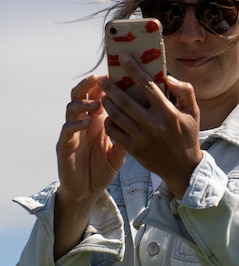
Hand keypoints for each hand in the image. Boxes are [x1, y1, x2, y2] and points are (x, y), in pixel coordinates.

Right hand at [56, 75, 126, 203]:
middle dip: (89, 84)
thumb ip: (128, 135)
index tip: (117, 74)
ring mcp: (73, 131)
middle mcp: (83, 120)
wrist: (86, 191)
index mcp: (97, 118)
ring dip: (84, 102)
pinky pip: (67, 129)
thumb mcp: (120, 152)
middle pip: (82, 93)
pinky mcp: (64, 145)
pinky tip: (87, 122)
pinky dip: (77, 123)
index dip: (106, 83)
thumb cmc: (103, 168)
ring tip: (97, 104)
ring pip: (72, 107)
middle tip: (100, 78)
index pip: (99, 94)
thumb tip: (147, 119)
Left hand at [100, 54, 202, 198]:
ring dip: (108, 103)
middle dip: (111, 87)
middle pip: (126, 101)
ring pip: (118, 116)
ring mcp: (142, 138)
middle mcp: (154, 125)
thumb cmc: (188, 136)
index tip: (124, 58)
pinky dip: (109, 122)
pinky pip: (115, 133)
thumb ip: (185, 91)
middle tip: (103, 78)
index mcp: (168, 113)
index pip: (147, 86)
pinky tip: (109, 115)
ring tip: (103, 95)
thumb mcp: (193, 112)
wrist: (183, 169)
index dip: (134, 70)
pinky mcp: (134, 150)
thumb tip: (168, 77)